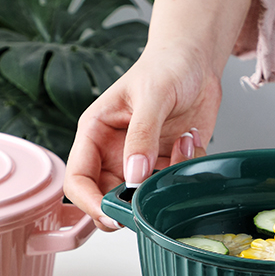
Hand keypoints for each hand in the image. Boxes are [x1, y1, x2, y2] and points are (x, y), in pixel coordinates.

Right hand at [64, 44, 219, 228]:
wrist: (196, 61)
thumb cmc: (166, 66)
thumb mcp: (153, 95)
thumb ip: (142, 135)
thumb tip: (134, 175)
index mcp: (95, 133)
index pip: (78, 180)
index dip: (90, 202)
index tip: (112, 214)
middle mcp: (114, 152)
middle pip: (107, 199)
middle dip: (132, 204)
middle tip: (154, 194)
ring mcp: (141, 161)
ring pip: (144, 197)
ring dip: (167, 182)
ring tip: (183, 145)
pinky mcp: (166, 163)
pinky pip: (172, 185)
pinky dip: (186, 170)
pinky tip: (191, 140)